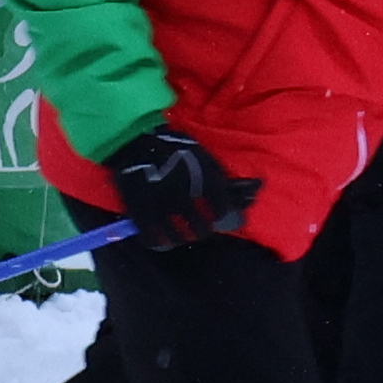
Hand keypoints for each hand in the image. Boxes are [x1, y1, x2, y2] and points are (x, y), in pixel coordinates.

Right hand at [95, 120, 259, 253]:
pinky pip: (152, 239)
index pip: (223, 212)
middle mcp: (184, 196)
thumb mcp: (202, 156)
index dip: (225, 218)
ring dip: (182, 238)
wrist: (135, 140)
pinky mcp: (140, 212)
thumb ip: (220, 177)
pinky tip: (159, 237)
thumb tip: (247, 193)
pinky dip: (157, 242)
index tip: (221, 217)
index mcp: (202, 180)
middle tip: (199, 227)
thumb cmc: (173, 147)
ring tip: (180, 233)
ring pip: (178, 238)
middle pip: (201, 230)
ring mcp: (161, 206)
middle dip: (202, 230)